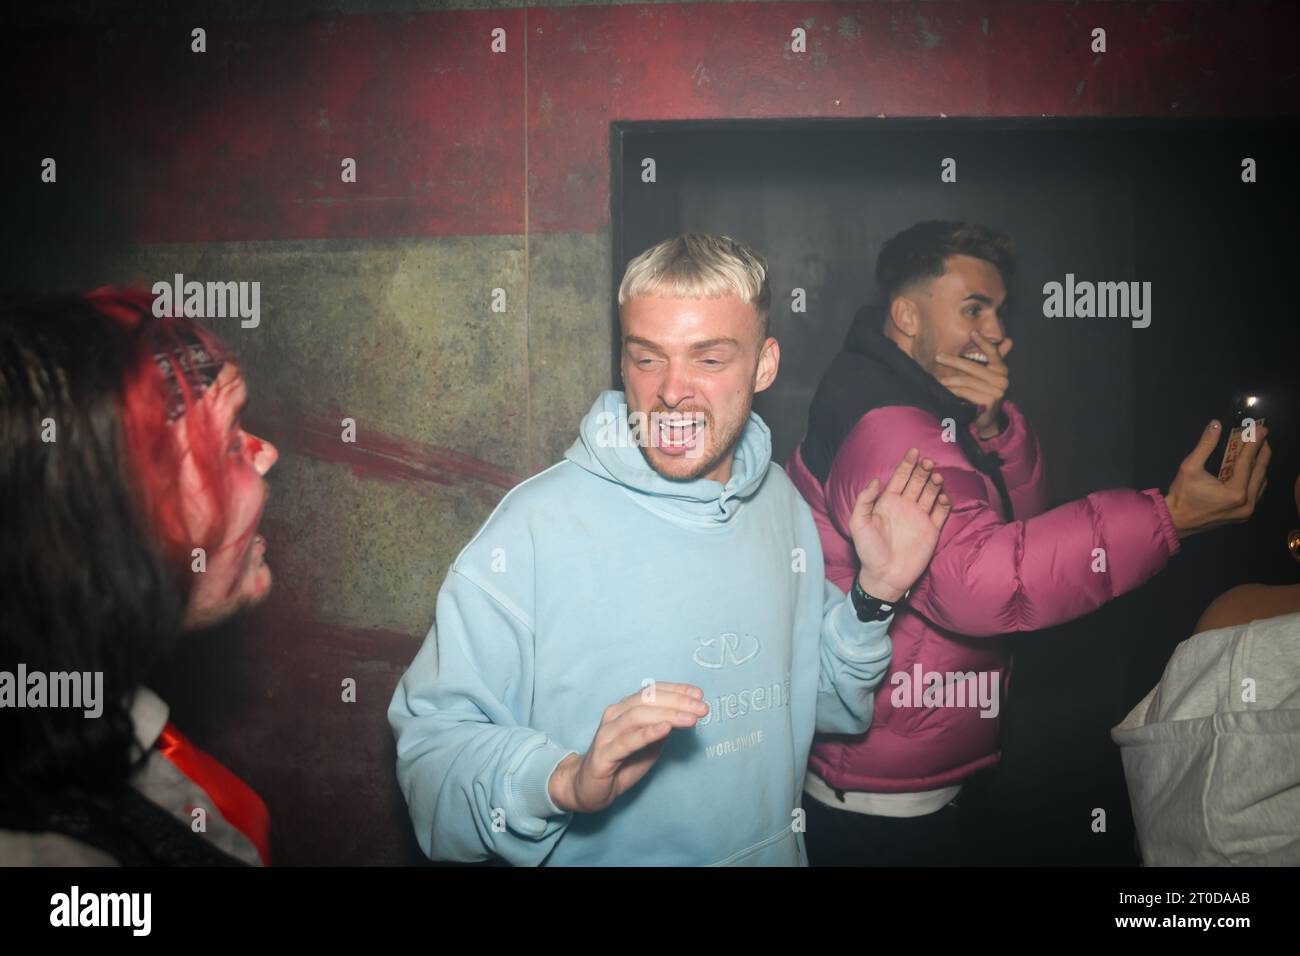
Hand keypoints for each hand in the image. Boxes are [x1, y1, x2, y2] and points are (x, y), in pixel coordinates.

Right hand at [548, 682, 707, 812]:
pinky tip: (665, 729)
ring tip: (690, 718)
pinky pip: (627, 741)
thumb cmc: (621, 763)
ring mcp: (607, 733)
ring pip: (638, 716)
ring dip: (668, 715)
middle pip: (648, 700)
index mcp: (625, 709)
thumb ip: (663, 727)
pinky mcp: (603, 754)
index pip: (652, 691)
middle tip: (702, 708)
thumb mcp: (649, 743)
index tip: (699, 695)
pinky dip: (647, 733)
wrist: (589, 788)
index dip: (676, 690)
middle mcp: (615, 715)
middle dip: (678, 702)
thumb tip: (687, 713)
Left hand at [849, 448, 952, 602]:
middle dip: (923, 470)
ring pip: (931, 493)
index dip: (907, 464)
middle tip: (928, 462)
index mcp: (888, 502)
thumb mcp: (858, 523)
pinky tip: (943, 497)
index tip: (914, 451)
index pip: (900, 477)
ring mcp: (919, 517)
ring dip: (934, 483)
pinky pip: (941, 512)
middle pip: (918, 482)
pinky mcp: (931, 530)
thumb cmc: (868, 550)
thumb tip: (875, 480)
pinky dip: (944, 503)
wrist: (884, 575)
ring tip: (936, 477)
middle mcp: (905, 506)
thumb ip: (864, 500)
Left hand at [934, 331, 1013, 436]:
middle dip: (953, 361)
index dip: (983, 342)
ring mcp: (996, 392)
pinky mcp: (988, 402)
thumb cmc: (984, 394)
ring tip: (936, 378)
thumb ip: (994, 359)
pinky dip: (951, 390)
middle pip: (973, 367)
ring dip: (948, 379)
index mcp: (1002, 370)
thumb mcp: (989, 376)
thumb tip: (1008, 339)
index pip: (993, 353)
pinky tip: (943, 389)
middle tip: (938, 357)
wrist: (985, 420)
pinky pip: (964, 392)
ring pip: (965, 380)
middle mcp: (1002, 380)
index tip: (972, 332)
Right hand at [1163, 419, 1270, 537]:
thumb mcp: (1190, 467)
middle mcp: (1246, 503)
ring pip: (1261, 483)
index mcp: (1235, 493)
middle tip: (1263, 436)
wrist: (1176, 521)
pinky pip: (1256, 493)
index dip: (1255, 443)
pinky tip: (1254, 469)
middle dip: (1262, 452)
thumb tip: (1216, 424)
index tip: (1262, 429)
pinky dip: (1257, 479)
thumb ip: (1205, 445)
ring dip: (1261, 465)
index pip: (1248, 462)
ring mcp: (1247, 512)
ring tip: (1260, 450)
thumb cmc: (1182, 495)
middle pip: (1260, 472)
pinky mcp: (1243, 515)